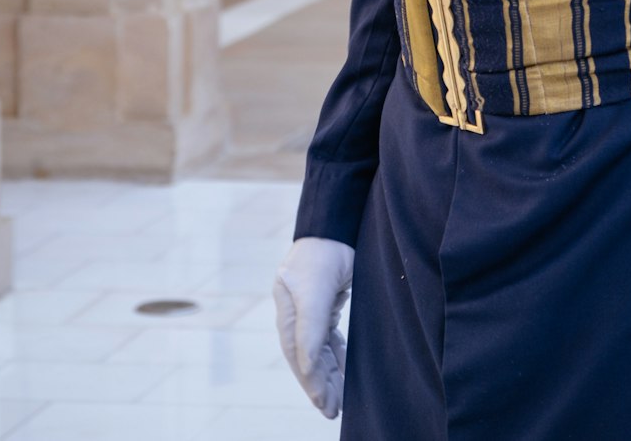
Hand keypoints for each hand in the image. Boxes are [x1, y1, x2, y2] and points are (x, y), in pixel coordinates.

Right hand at [273, 237, 354, 418]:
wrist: (339, 220)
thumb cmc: (328, 250)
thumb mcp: (319, 288)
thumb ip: (311, 326)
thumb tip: (305, 364)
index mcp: (288, 304)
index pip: (297, 351)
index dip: (310, 379)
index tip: (324, 403)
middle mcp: (295, 307)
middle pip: (306, 354)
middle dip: (319, 384)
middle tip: (333, 410)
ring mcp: (309, 305)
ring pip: (317, 349)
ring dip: (328, 374)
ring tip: (339, 400)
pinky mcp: (324, 302)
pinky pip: (327, 337)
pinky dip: (335, 357)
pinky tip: (342, 373)